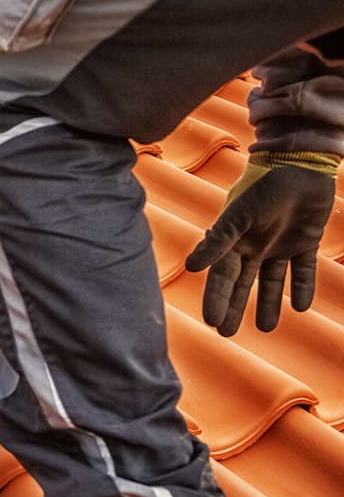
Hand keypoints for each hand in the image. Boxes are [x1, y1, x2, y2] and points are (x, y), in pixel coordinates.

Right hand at [186, 152, 339, 335]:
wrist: (300, 163)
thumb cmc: (264, 186)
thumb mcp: (238, 215)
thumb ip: (218, 241)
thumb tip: (191, 267)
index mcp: (234, 240)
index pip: (222, 277)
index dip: (216, 299)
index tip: (212, 323)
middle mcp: (254, 245)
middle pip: (242, 283)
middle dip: (235, 307)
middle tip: (227, 333)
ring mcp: (279, 244)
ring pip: (271, 281)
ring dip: (269, 304)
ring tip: (268, 328)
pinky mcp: (305, 241)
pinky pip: (302, 270)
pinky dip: (301, 287)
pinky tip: (300, 307)